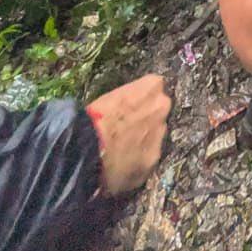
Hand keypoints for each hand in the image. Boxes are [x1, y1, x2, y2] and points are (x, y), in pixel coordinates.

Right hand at [87, 74, 170, 194]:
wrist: (89, 149)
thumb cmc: (95, 117)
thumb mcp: (111, 97)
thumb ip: (129, 98)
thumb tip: (128, 106)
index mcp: (152, 86)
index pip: (155, 86)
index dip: (142, 98)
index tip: (132, 105)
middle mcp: (162, 108)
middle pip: (159, 110)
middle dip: (148, 117)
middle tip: (129, 127)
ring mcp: (160, 134)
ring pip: (156, 135)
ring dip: (145, 139)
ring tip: (124, 147)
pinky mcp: (154, 158)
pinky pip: (148, 156)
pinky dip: (139, 160)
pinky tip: (124, 164)